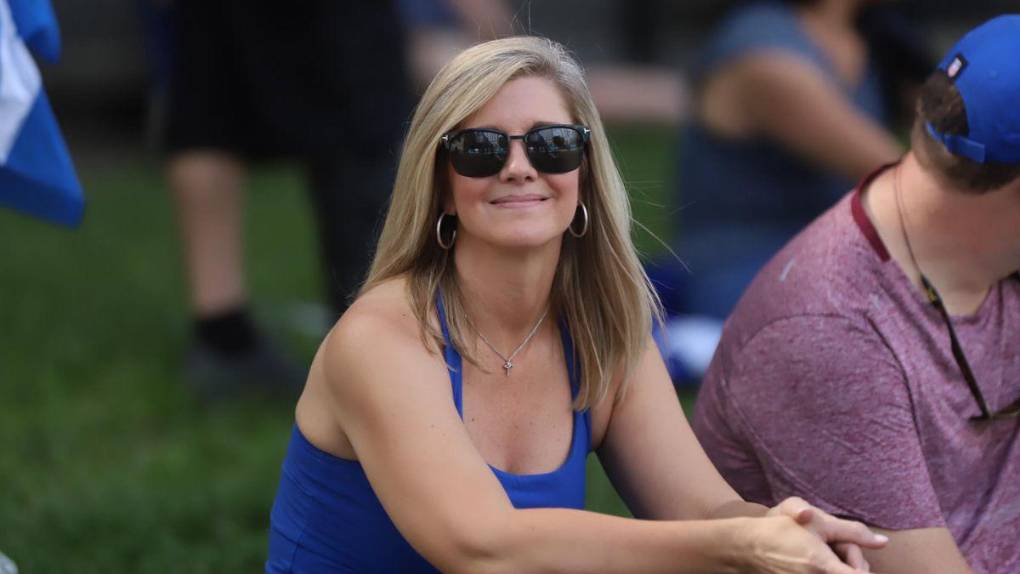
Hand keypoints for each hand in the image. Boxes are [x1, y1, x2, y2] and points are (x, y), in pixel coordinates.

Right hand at [739, 515, 875, 573]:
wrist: (749, 545)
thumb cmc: (782, 530)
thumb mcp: (818, 523)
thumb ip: (854, 532)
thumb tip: (883, 542)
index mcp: (824, 567)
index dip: (862, 566)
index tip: (857, 557)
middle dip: (854, 562)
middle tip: (838, 545)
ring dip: (841, 567)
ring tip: (826, 551)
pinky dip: (829, 569)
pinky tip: (818, 560)